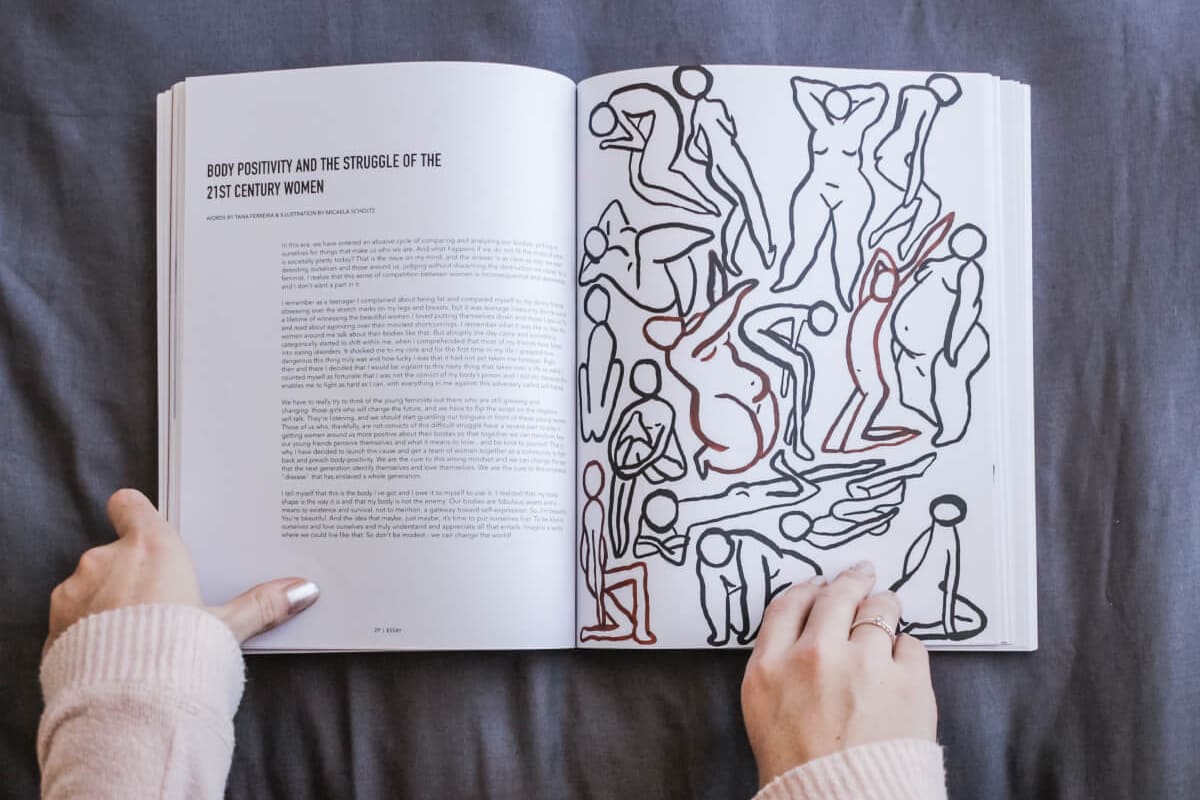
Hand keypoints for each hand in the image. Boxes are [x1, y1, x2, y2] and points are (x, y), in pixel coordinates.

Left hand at [45, 488, 318, 653]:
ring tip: (134, 636)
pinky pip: (70, 619)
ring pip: (89, 586)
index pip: (130, 505)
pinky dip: (85, 631)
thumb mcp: (228, 627)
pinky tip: (110, 654)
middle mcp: (106, 560)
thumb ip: (262, 604)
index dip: (137, 513)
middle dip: (131, 573)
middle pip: (115, 551)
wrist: (126, 704)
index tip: (147, 529)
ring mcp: (74, 593)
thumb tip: (304, 590)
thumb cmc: (179, 652)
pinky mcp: (53, 627)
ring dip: (105, 602)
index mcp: (151, 547)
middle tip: (159, 604)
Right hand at [740, 561, 936, 786]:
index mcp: (771, 666)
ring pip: (880, 609)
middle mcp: (814, 656)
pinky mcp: (907, 682)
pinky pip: (912, 645)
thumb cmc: (799, 769)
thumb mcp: (763, 709)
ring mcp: (863, 665)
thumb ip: (777, 664)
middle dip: (852, 580)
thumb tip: (807, 629)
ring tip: (888, 609)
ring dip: (884, 607)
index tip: (819, 583)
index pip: (788, 604)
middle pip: (836, 596)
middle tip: (863, 573)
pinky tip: (900, 663)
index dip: (808, 587)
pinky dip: (907, 650)